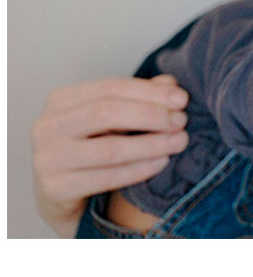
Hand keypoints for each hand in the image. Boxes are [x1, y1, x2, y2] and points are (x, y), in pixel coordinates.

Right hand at [31, 74, 188, 236]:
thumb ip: (139, 97)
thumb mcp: (113, 118)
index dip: (149, 92)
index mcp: (61, 99)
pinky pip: (105, 178)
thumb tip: (170, 83)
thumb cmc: (90, 146)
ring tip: (179, 141)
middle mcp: (47, 126)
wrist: (61, 193)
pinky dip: (138, 170)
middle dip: (151, 115)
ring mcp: (47, 158)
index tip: (182, 99)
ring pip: (108, 148)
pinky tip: (161, 162)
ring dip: (151, 144)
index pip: (110, 87)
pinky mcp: (54, 188)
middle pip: (106, 113)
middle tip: (181, 121)